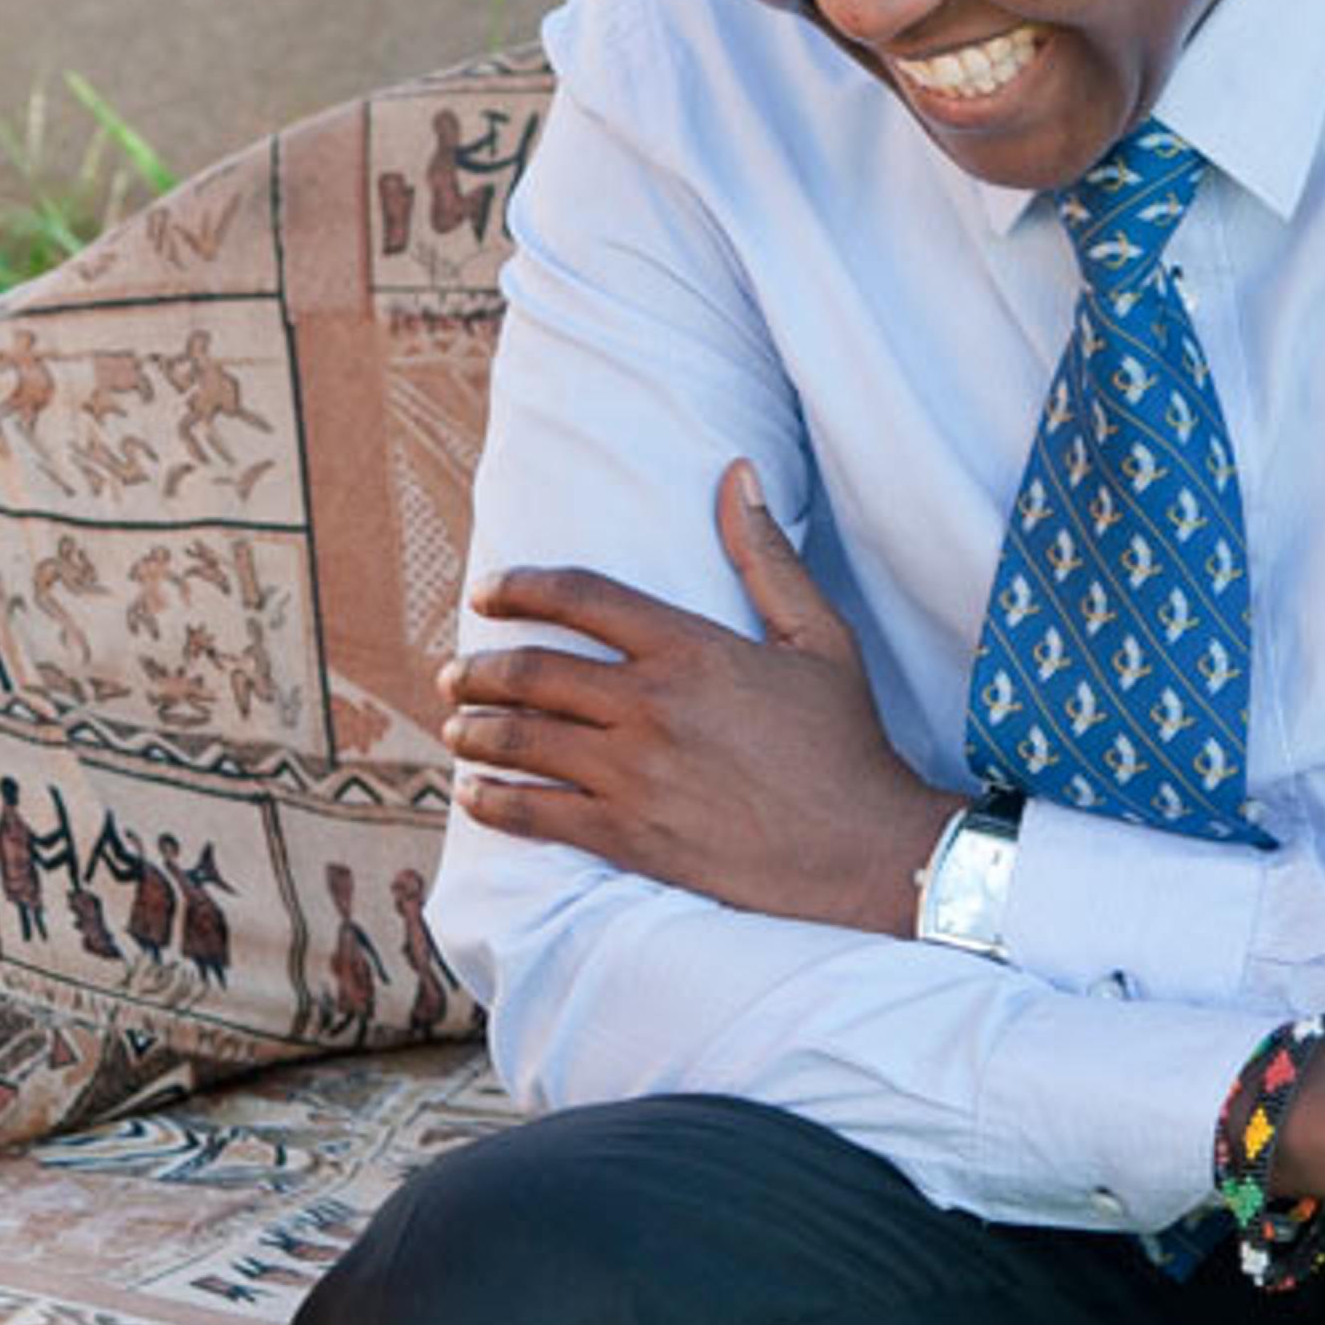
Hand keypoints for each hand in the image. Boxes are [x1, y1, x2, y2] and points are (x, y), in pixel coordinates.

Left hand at [441, 460, 958, 931]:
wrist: (865, 849)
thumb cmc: (845, 739)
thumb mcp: (820, 636)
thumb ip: (767, 556)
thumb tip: (738, 474)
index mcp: (692, 650)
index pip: (581, 597)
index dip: (521, 587)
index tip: (488, 593)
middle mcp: (652, 706)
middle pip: (533, 671)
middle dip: (480, 668)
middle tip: (459, 672)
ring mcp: (634, 775)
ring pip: (521, 741)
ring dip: (475, 730)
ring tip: (458, 728)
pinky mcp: (629, 838)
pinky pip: (535, 814)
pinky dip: (492, 801)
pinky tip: (477, 793)